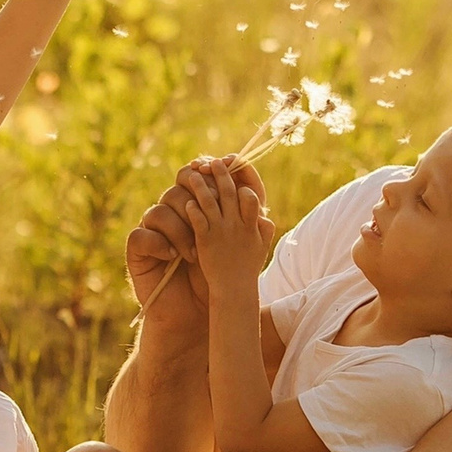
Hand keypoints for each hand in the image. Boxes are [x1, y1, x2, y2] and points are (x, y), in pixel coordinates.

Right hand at [128, 154, 261, 321]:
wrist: (195, 314)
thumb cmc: (215, 279)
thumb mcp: (237, 248)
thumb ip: (248, 224)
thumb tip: (260, 204)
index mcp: (196, 207)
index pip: (199, 175)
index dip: (210, 169)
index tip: (227, 168)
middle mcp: (174, 213)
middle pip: (179, 184)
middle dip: (197, 194)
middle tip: (210, 211)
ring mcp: (153, 229)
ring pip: (162, 209)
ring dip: (182, 230)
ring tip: (194, 255)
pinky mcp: (138, 249)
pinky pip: (142, 234)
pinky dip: (159, 243)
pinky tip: (172, 256)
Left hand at [182, 163, 273, 292]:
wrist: (234, 290)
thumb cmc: (247, 267)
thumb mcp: (262, 246)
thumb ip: (264, 227)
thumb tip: (264, 213)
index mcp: (252, 224)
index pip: (250, 195)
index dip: (243, 182)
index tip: (236, 171)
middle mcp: (237, 225)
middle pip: (229, 192)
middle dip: (221, 174)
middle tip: (213, 161)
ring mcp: (221, 232)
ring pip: (210, 202)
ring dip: (201, 185)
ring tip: (193, 173)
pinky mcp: (205, 241)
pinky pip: (198, 220)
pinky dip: (193, 209)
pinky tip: (187, 201)